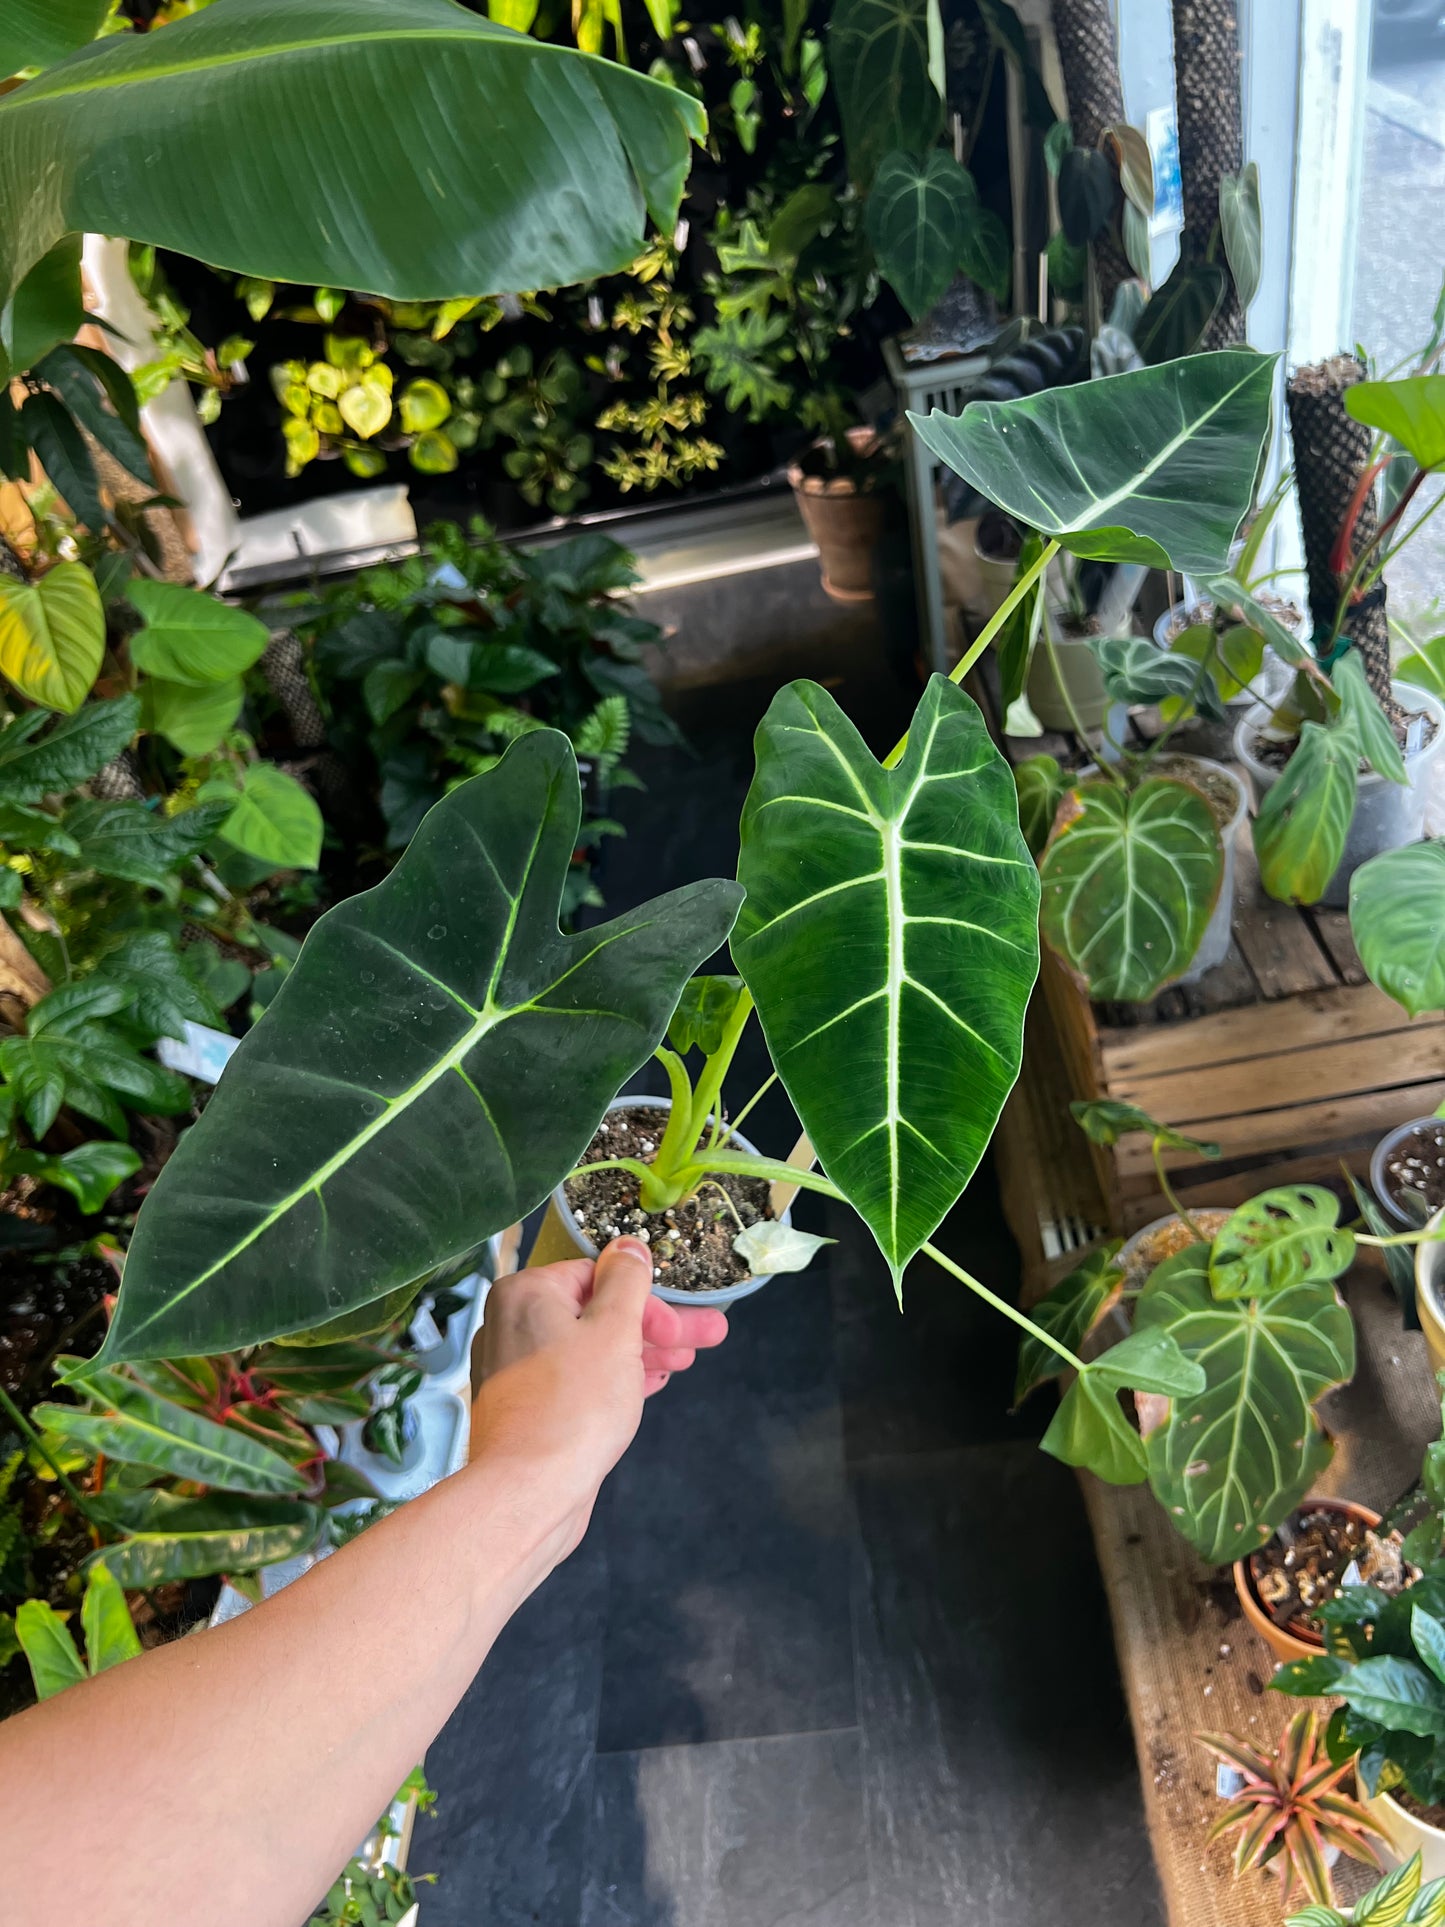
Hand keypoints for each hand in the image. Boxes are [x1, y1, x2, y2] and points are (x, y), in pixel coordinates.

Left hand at [469, 1238, 727, 1567]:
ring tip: (685, 1364)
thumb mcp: (614, 1331)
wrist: (528, 1493)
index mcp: (525, 1293)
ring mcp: (514, 1370)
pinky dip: (613, 1378)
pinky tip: (650, 1384)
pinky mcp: (525, 1408)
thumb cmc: (575, 1403)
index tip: (684, 1323)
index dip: (648, 1299)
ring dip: (640, 1353)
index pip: (597, 1276)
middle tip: (708, 1336)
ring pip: (589, 1349)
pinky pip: (576, 1379)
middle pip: (597, 1313)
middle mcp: (511, 1325)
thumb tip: (628, 1245)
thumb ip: (626, 1282)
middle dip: (656, 1326)